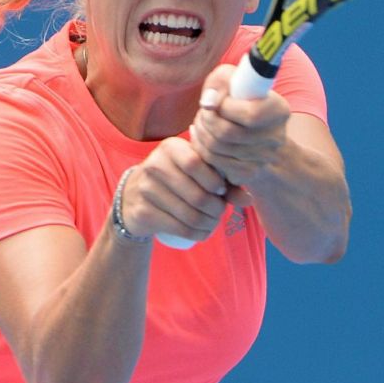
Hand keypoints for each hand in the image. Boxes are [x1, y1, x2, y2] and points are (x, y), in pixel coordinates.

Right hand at [120, 137, 247, 244]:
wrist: (134, 195)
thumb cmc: (176, 180)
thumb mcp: (197, 174)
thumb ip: (225, 182)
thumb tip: (248, 199)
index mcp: (170, 148)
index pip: (196, 163)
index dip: (214, 181)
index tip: (220, 190)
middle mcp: (154, 165)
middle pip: (197, 194)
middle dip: (216, 209)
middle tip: (219, 212)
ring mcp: (145, 189)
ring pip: (190, 215)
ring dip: (208, 224)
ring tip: (212, 222)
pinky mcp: (142, 212)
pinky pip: (178, 228)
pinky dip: (196, 234)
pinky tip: (201, 232)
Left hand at [188, 64, 290, 193]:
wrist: (259, 138)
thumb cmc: (242, 100)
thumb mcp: (237, 81)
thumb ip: (222, 81)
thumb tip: (208, 101)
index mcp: (279, 111)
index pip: (250, 114)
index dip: (224, 106)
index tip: (217, 99)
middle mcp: (275, 138)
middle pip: (227, 133)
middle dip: (206, 119)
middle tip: (203, 112)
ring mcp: (262, 159)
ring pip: (216, 148)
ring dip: (201, 131)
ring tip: (201, 121)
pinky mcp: (246, 173)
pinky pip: (213, 161)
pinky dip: (201, 147)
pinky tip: (202, 136)